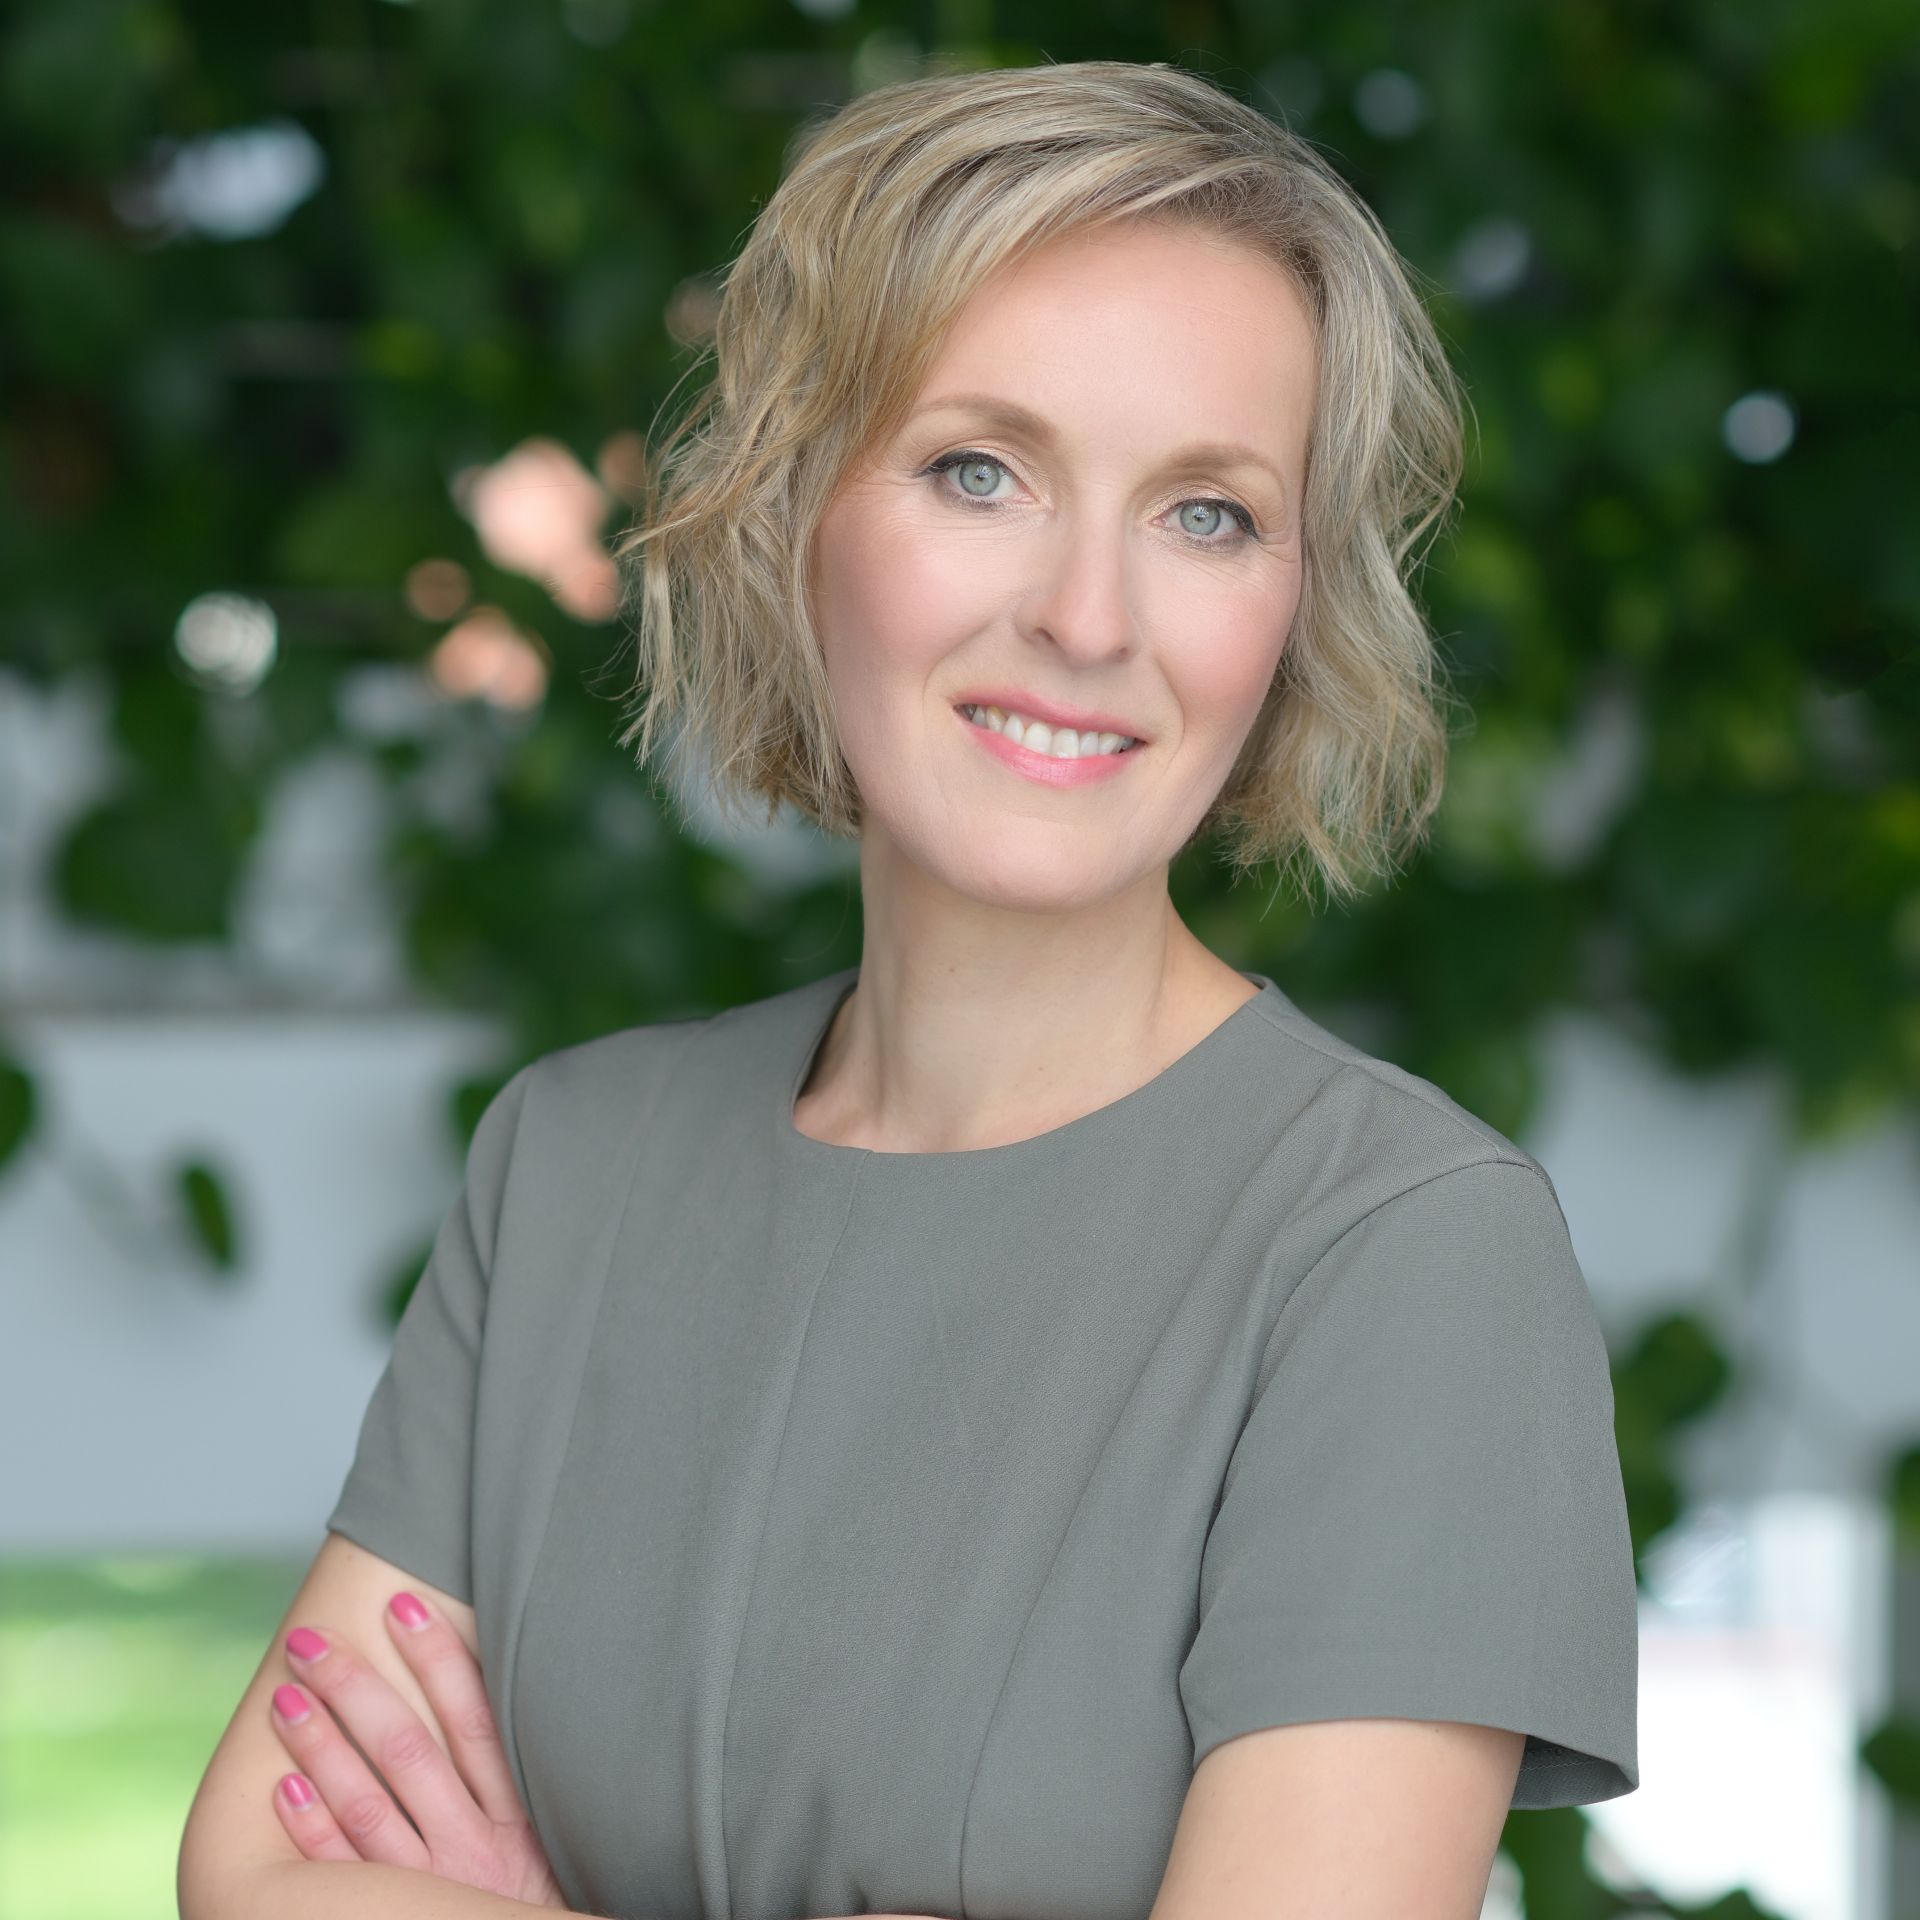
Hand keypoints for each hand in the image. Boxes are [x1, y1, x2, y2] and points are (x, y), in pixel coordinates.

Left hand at [268, 1590, 567, 1908]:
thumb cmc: (539, 1901)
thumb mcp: (551, 1838)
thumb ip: (519, 1775)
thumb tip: (493, 1686)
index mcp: (518, 1817)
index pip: (473, 1719)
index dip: (439, 1659)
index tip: (402, 1606)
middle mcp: (472, 1847)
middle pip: (407, 1751)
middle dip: (355, 1688)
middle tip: (310, 1642)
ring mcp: (428, 1887)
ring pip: (367, 1805)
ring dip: (322, 1747)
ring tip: (283, 1698)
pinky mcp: (389, 1917)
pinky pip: (344, 1873)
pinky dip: (313, 1830)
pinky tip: (284, 1788)